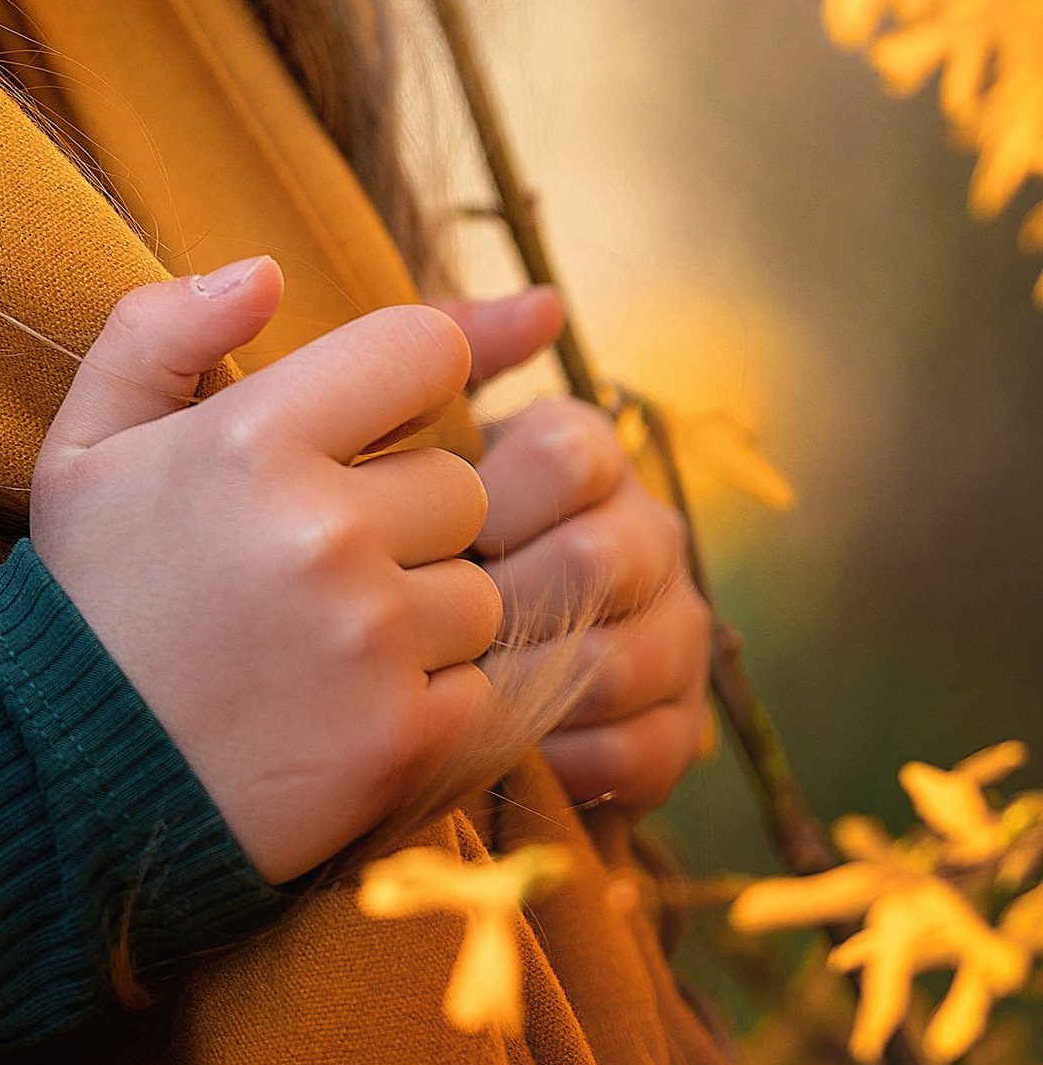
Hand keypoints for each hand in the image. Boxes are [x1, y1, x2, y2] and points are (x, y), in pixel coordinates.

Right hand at [28, 259, 499, 883]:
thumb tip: (266, 270)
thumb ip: (160, 329)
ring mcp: (372, 640)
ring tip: (331, 639)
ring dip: (428, 609)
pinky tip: (348, 704)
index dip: (407, 379)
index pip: (424, 349)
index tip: (368, 426)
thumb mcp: (84, 443)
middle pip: (463, 480)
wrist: (61, 788)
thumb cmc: (87, 600)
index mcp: (252, 438)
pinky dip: (434, 696)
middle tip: (322, 557)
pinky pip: (485, 685)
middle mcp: (324, 531)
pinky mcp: (405, 739)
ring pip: (482, 589)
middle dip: (410, 512)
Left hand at [438, 286, 710, 820]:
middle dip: (500, 597)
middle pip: (598, 555)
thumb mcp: (389, 433)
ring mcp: (675, 634)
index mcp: (583, 452)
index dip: (489, 496)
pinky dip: (564, 758)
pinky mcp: (676, 733)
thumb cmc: (387, 528)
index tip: (421, 529)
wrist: (402, 664)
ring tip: (452, 692)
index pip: (568, 450)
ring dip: (526, 683)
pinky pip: (642, 752)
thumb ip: (437, 351)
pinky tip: (498, 753)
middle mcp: (648, 534)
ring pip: (625, 657)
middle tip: (424, 624)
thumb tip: (545, 305)